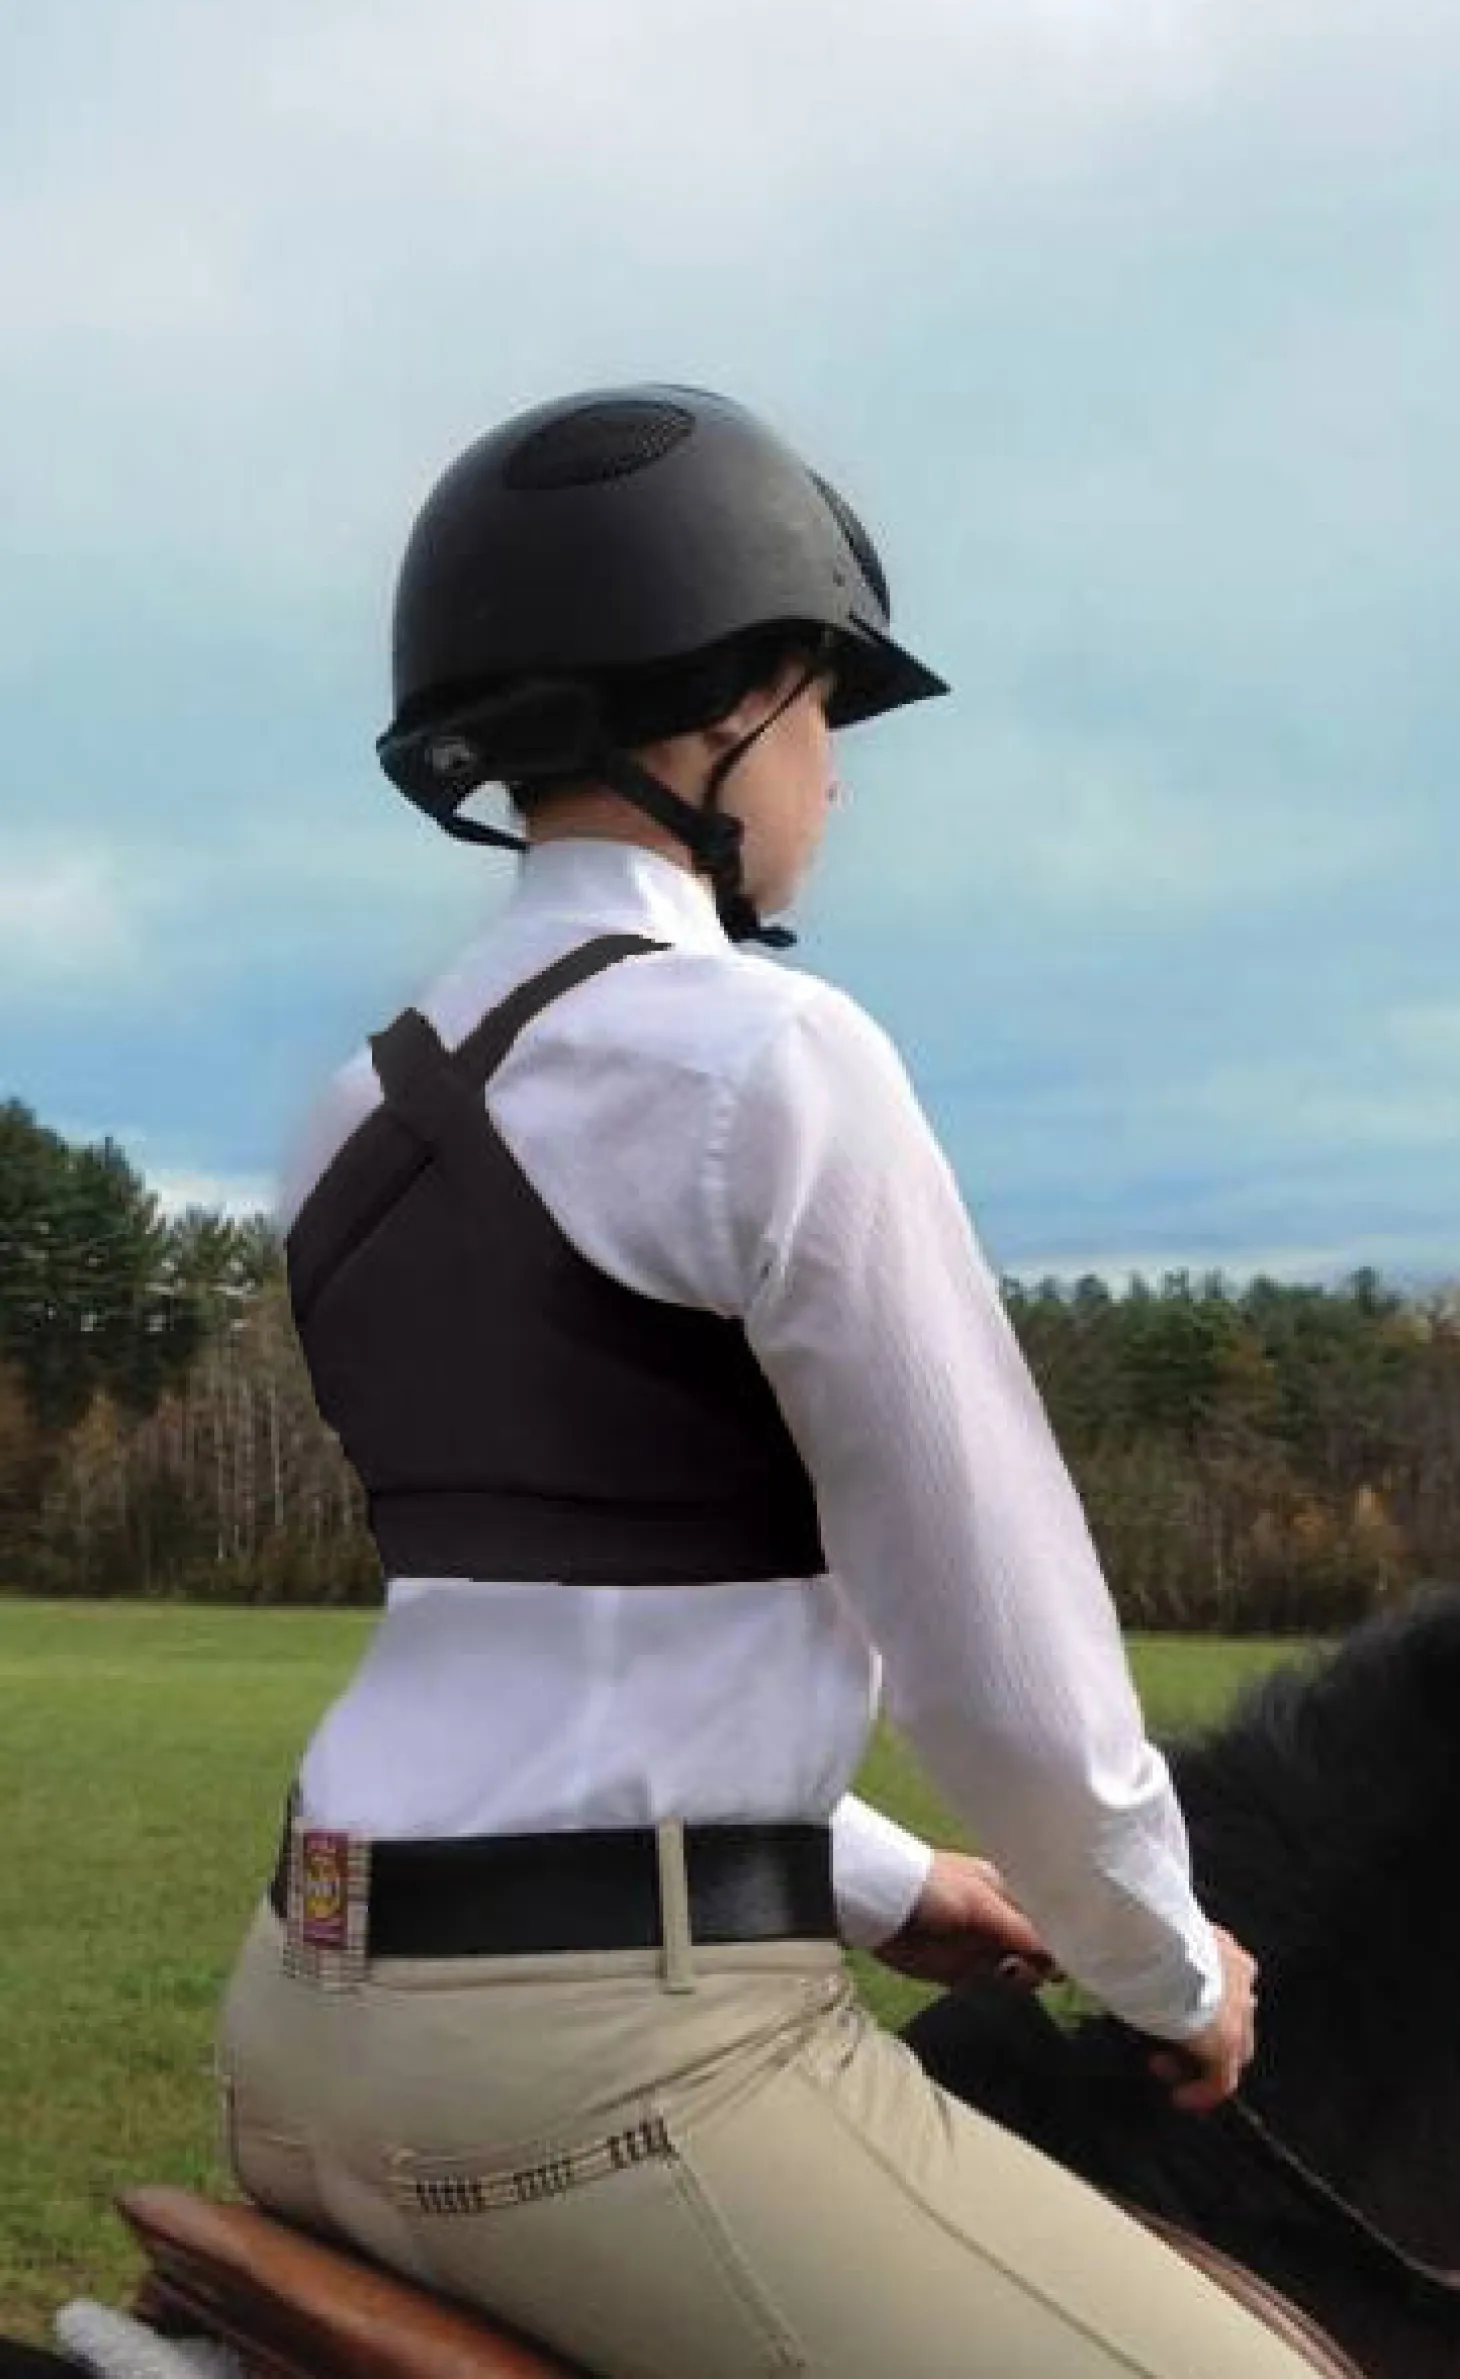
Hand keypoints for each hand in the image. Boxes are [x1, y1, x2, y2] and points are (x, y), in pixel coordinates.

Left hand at [876, 1850, 1058, 1990]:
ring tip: (1008, 1970)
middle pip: (1035, 1950)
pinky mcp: (958, 1972)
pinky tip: (998, 1980)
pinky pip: (989, 1986)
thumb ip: (1021, 1930)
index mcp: (1005, 1893)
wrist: (878, 1903)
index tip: (1075, 1955)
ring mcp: (979, 1947)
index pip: (1044, 1920)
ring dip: (1020, 1976)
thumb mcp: (982, 1901)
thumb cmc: (932, 1886)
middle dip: (1040, 1961)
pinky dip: (997, 1988)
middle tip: (1030, 1961)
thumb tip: (1059, 1958)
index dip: (1060, 1938)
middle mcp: (996, 1921)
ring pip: (1016, 1971)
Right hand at [1147, 1927, 1258, 2113]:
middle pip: (1233, 2018)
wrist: (1154, 1945)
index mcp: (1225, 1950)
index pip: (1225, 1984)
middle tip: (1167, 2044)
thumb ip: (1142, 1959)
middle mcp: (1240, 1979)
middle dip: (1203, 2035)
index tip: (1168, 2011)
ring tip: (1163, 2065)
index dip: (1199, 2005)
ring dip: (1200, 2061)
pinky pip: (1222, 2079)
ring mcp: (1239, 2013)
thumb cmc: (1139, 1935)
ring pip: (1230, 2048)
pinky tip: (1179, 2096)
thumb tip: (1101, 1970)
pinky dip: (1202, 2091)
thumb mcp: (1146, 1942)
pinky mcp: (1227, 2043)